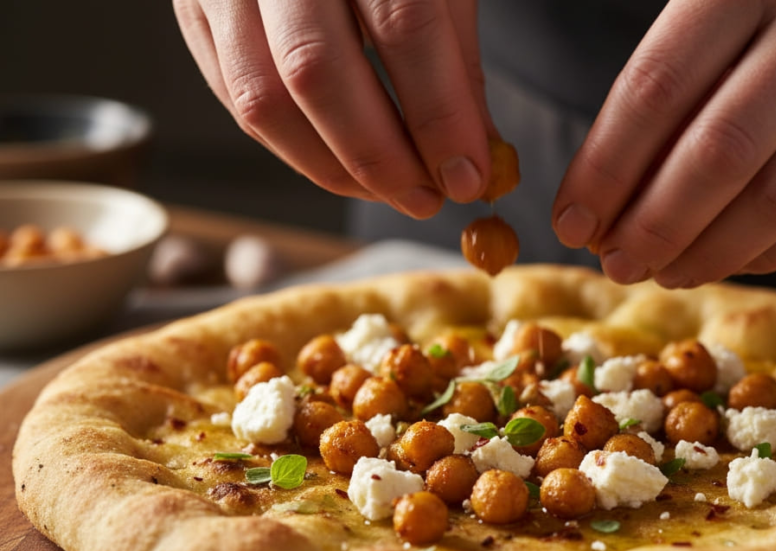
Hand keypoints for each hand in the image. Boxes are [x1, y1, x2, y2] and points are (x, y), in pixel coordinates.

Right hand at [173, 0, 492, 218]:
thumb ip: (455, 60)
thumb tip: (474, 158)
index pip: (404, 27)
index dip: (439, 116)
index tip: (468, 178)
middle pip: (318, 71)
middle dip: (379, 157)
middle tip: (426, 198)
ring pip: (263, 99)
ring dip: (331, 167)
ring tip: (386, 189)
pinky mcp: (193, 5)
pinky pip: (235, 96)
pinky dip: (292, 146)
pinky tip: (338, 160)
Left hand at [552, 0, 775, 287]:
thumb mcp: (730, 4)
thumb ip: (672, 83)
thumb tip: (601, 195)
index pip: (656, 88)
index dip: (604, 169)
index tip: (571, 222)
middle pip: (718, 153)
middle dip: (652, 225)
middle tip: (614, 263)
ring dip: (707, 252)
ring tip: (663, 273)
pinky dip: (769, 253)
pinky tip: (726, 263)